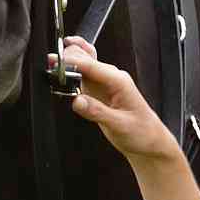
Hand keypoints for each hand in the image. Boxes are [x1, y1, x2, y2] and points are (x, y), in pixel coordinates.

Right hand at [60, 40, 180, 170]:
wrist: (149, 141)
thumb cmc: (142, 131)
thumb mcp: (119, 125)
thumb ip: (97, 112)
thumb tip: (77, 101)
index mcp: (119, 81)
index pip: (91, 65)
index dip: (71, 61)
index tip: (54, 63)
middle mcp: (111, 78)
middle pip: (84, 58)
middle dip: (67, 59)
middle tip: (50, 69)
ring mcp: (104, 83)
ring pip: (81, 63)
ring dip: (66, 63)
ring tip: (51, 69)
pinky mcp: (97, 91)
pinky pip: (82, 74)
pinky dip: (70, 71)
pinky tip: (61, 71)